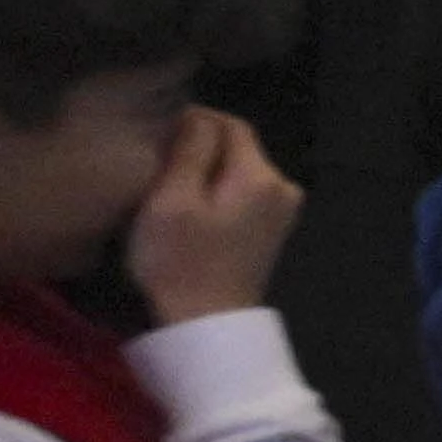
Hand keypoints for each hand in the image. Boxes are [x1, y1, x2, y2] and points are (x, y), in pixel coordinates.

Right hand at [125, 106, 302, 316]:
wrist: (205, 327)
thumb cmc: (180, 262)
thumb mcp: (172, 199)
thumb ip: (189, 150)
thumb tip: (197, 114)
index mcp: (262, 175)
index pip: (230, 124)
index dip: (193, 120)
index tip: (157, 133)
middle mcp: (284, 187)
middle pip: (239, 147)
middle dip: (200, 146)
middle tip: (157, 161)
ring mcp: (282, 212)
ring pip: (239, 170)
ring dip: (207, 170)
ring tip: (168, 183)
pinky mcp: (271, 231)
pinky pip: (243, 194)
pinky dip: (218, 192)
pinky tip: (190, 207)